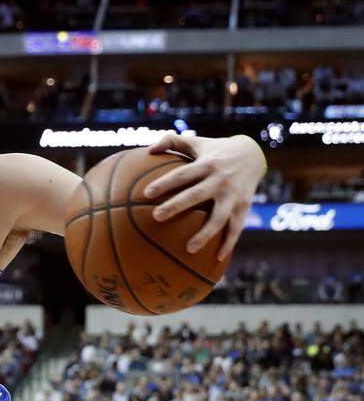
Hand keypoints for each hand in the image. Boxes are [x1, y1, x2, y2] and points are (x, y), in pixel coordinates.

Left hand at [145, 134, 266, 259]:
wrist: (253, 153)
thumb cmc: (214, 150)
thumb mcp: (195, 142)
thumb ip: (171, 142)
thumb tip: (147, 150)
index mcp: (205, 164)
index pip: (182, 174)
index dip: (165, 183)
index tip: (146, 193)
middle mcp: (220, 180)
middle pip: (196, 195)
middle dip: (176, 206)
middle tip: (156, 216)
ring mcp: (233, 195)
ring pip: (219, 218)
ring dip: (205, 234)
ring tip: (188, 249)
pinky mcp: (244, 206)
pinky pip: (236, 228)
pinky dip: (229, 243)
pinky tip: (217, 258)